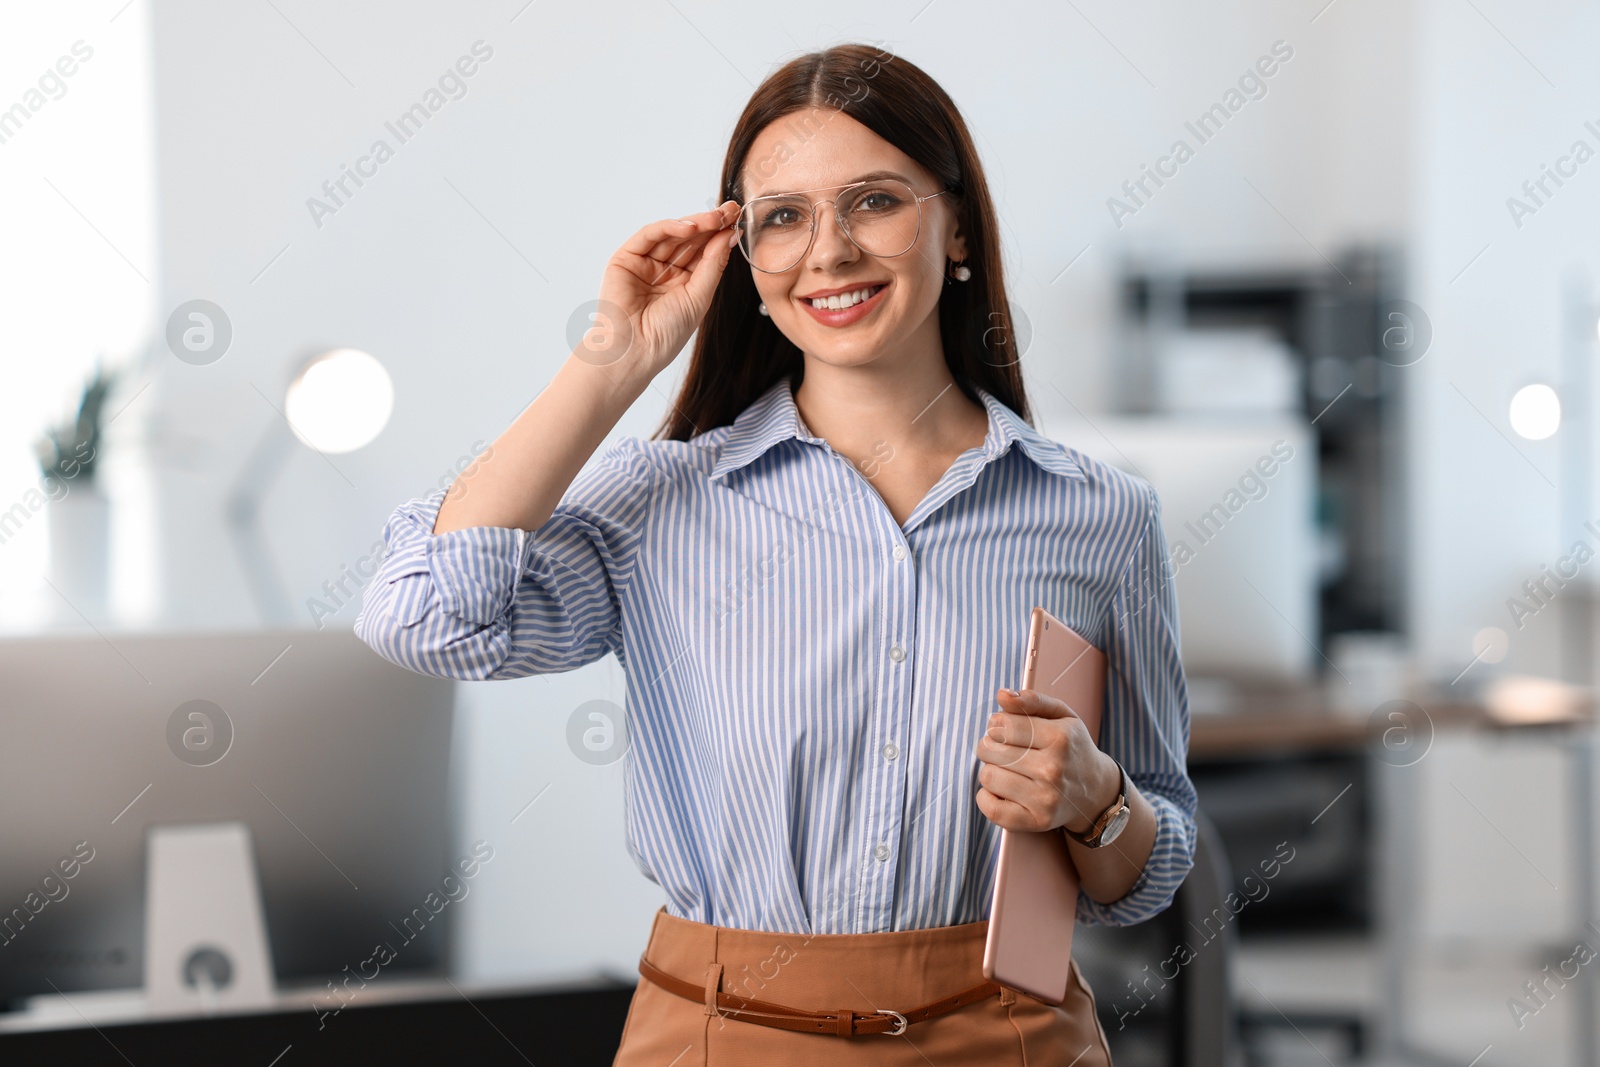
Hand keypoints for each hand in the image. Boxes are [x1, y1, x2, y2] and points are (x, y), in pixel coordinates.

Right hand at [591, 200, 740, 378]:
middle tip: (731, 210)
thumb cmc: (666, 333)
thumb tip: (730, 235)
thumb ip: (713, 265)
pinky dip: (670, 227)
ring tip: (717, 217)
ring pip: (673, 234)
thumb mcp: (699, 297)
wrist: (634, 351)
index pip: (704, 252)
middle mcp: (665, 271)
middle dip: (712, 224)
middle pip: (691, 240)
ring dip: (696, 223)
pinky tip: (691, 227)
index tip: (739, 221)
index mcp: (684, 283)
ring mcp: (645, 263)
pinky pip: (650, 235)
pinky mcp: (626, 258)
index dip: (721, 235)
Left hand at [974, 687, 1119, 834]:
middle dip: (990, 746)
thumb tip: (1002, 695)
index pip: (1004, 725)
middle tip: (1003, 749)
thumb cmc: (1072, 748)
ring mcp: (1045, 799)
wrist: (1095, 791)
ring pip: (988, 776)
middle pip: (991, 750)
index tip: (1002, 728)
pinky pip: (990, 808)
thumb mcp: (1062, 716)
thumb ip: (1032, 700)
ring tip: (1007, 769)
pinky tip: (1001, 789)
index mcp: (1060, 739)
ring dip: (991, 770)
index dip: (996, 724)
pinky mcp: (1036, 821)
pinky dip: (986, 797)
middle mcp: (1053, 770)